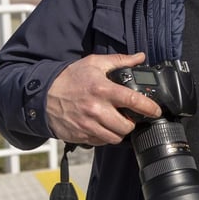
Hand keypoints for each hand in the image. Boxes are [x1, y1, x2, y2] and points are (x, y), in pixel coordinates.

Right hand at [46, 52, 162, 145]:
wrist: (42, 95)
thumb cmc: (69, 78)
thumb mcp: (94, 63)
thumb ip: (120, 61)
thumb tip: (140, 57)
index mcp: (103, 89)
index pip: (133, 101)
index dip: (149, 108)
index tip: (156, 111)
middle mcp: (96, 109)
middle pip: (126, 126)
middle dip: (132, 122)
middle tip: (130, 116)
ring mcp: (88, 125)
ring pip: (115, 137)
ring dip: (120, 132)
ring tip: (117, 122)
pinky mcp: (81, 135)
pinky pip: (101, 142)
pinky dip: (106, 136)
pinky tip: (103, 126)